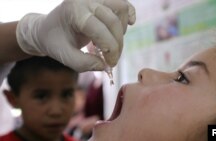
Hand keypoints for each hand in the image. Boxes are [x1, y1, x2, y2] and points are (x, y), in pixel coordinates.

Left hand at [16, 0, 135, 71]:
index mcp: (74, 12)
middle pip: (113, 21)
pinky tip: (130, 23)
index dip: (110, 49)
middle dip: (117, 44)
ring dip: (122, 30)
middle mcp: (85, 0)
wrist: (47, 29)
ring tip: (113, 43)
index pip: (100, 30)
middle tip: (112, 60)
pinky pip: (121, 4)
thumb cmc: (54, 42)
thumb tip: (104, 65)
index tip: (110, 64)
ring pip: (121, 9)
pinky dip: (128, 14)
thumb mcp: (64, 56)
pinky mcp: (101, 1)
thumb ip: (83, 64)